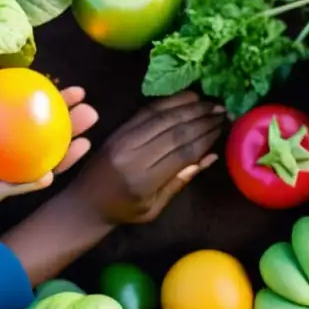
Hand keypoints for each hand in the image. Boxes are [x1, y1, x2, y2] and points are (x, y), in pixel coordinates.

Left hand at [66, 92, 224, 224]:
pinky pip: (147, 111)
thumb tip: (211, 156)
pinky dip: (169, 102)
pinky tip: (188, 98)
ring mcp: (123, 139)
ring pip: (162, 116)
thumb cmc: (124, 211)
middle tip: (223, 110)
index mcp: (144, 180)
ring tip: (211, 102)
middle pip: (175, 131)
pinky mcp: (118, 130)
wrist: (84, 204)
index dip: (206, 137)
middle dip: (202, 119)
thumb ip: (181, 181)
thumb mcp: (156, 207)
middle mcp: (133, 156)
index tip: (223, 127)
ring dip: (190, 107)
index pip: (183, 152)